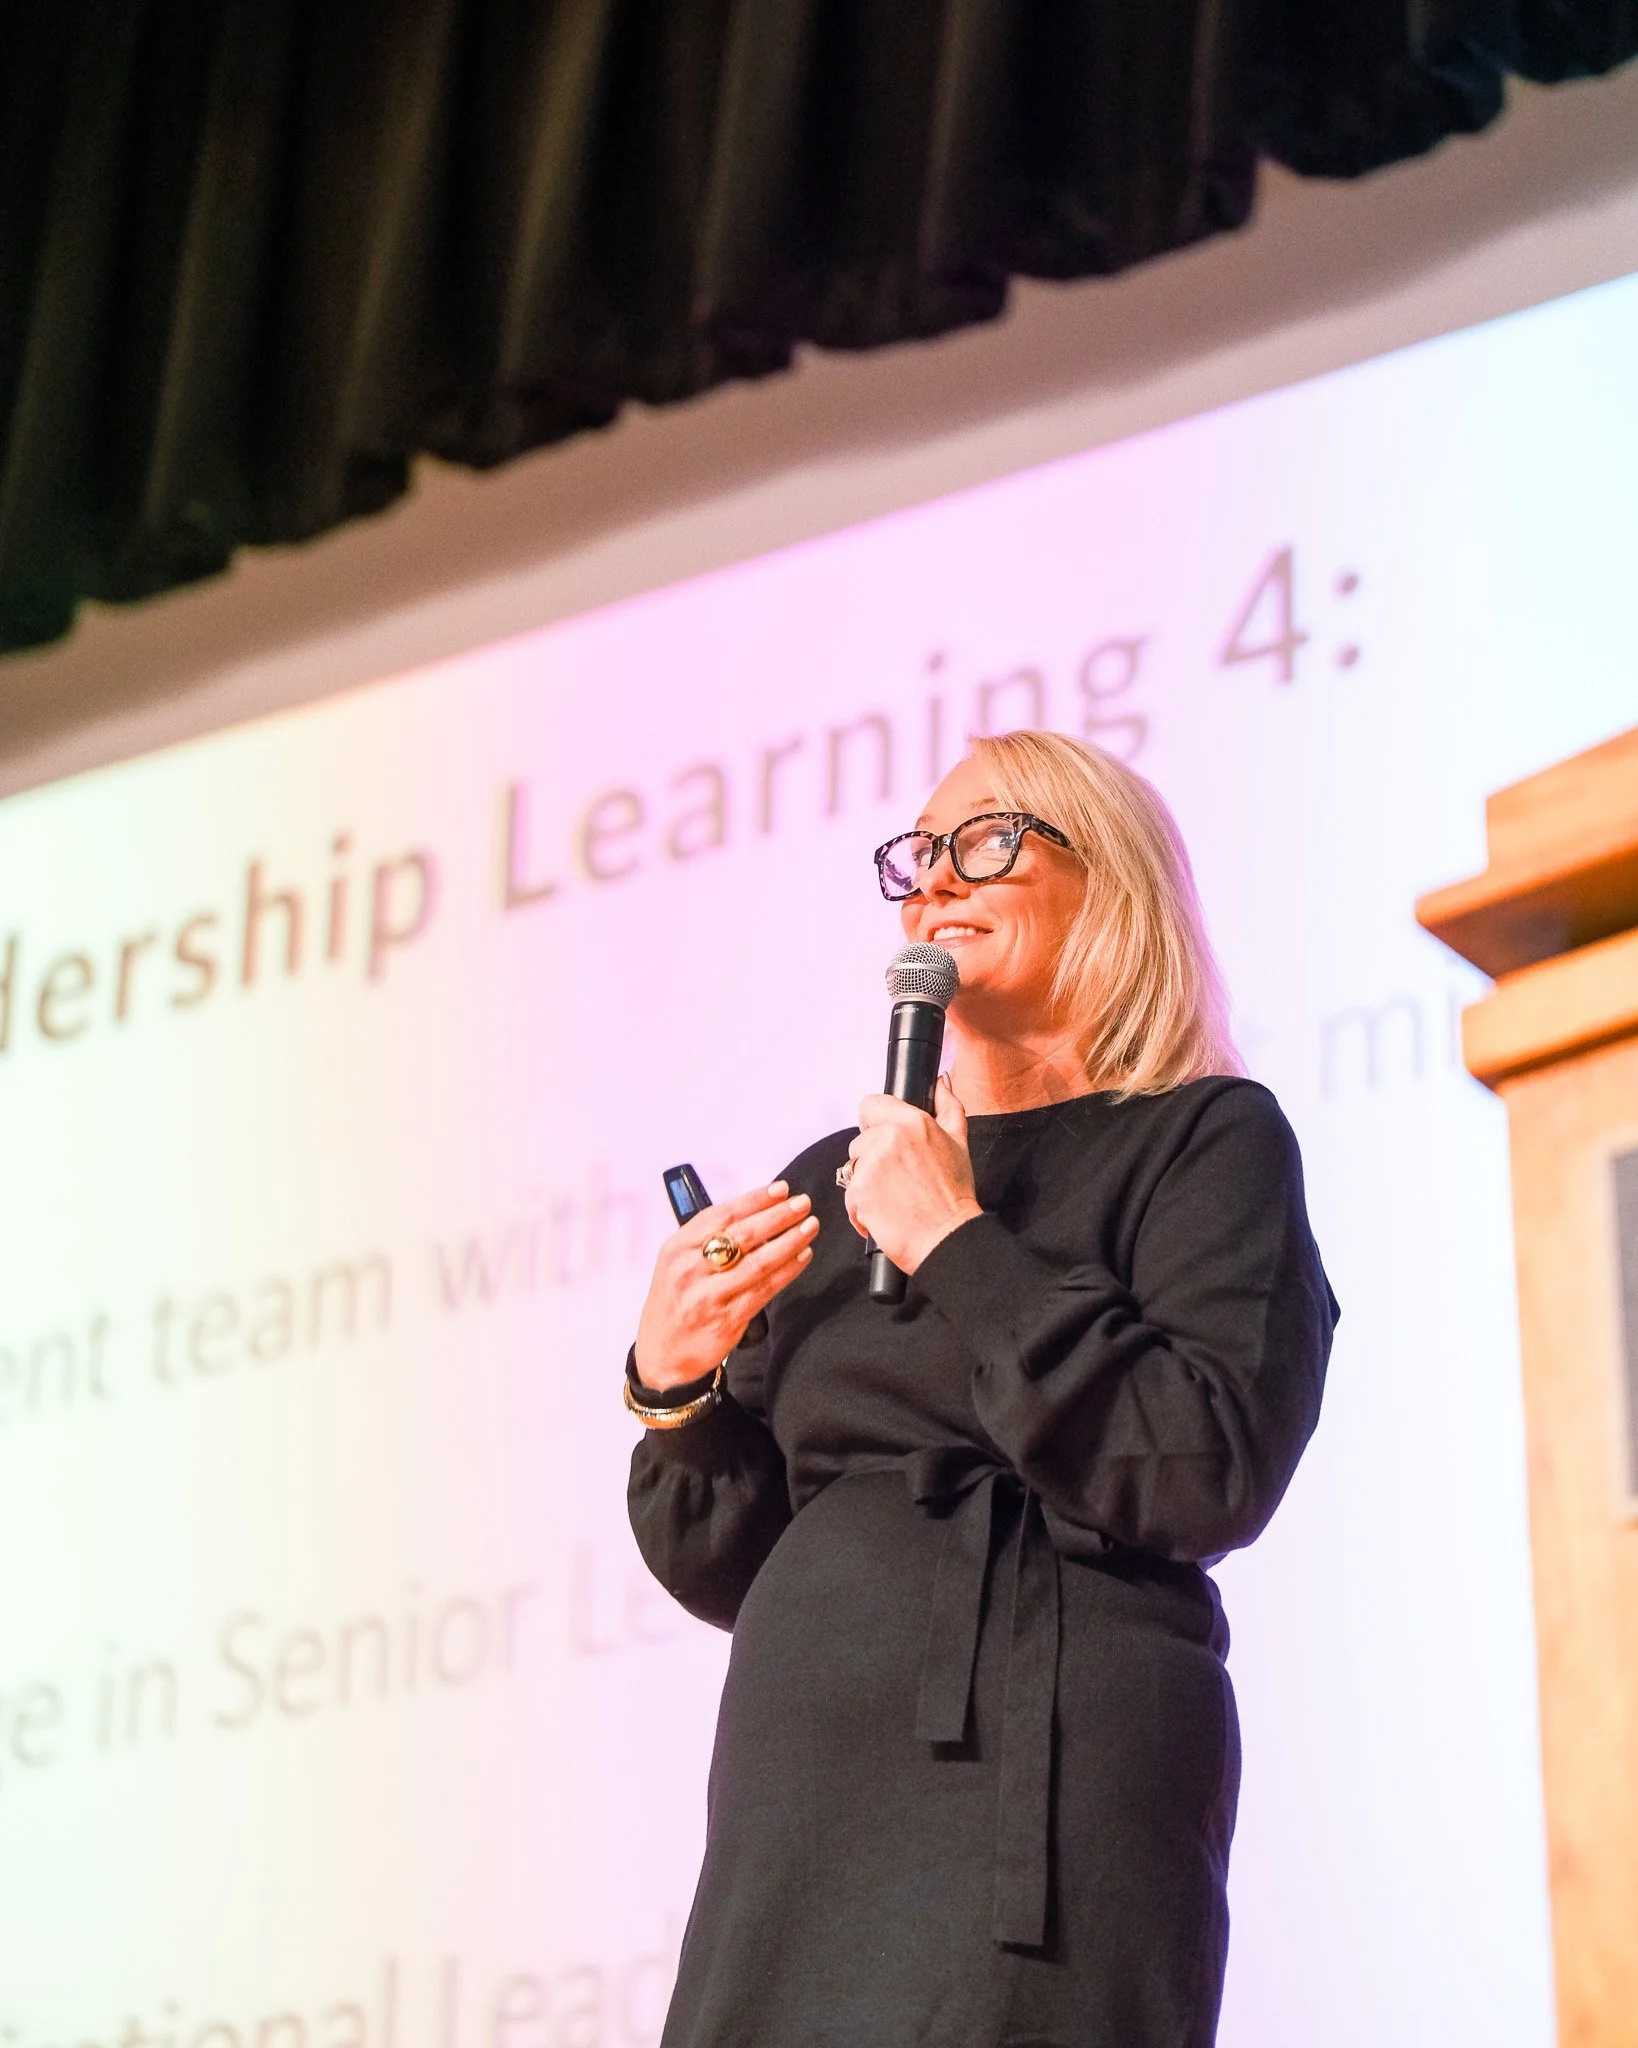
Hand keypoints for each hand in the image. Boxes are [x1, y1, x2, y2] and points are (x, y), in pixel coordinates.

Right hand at [634, 1183, 818, 1389]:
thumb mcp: (677, 1264)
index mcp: (677, 1248)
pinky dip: (786, 1271)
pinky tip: (802, 1257)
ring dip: (788, 1242)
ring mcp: (707, 1296)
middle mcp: (689, 1269)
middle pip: (741, 1235)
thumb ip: (708, 1240)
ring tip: (810, 1227)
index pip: (721, 1215)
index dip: (754, 1200)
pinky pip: (763, 1290)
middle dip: (777, 1216)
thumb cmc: (674, 1301)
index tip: (781, 1189)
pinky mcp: (725, 1319)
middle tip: (803, 1204)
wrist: (660, 1352)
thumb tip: (758, 1215)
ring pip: (756, 1262)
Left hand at [843, 1074, 982, 1273]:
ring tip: (894, 1199)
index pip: (870, 1105)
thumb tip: (942, 1081)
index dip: (874, 1124)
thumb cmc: (954, 1197)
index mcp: (913, 1122)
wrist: (947, 1239)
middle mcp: (890, 1138)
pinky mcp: (859, 1192)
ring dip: (866, 1185)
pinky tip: (885, 1214)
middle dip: (872, 1160)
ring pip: (852, 1168)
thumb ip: (948, 1106)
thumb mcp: (959, 1143)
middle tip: (899, 1180)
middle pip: (859, 1141)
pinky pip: (849, 1195)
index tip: (885, 1141)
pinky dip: (862, 1209)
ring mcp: (872, 1165)